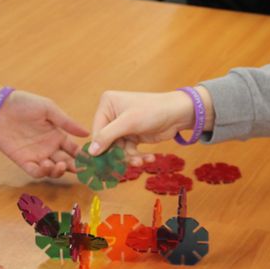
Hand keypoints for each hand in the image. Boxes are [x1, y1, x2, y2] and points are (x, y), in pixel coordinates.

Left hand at [0, 91, 88, 177]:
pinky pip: (35, 171)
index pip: (74, 150)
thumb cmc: (24, 103)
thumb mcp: (49, 109)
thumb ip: (67, 122)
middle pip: (66, 162)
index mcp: (57, 136)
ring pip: (52, 170)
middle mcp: (49, 148)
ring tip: (60, 165)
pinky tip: (47, 166)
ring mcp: (37, 155)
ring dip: (58, 171)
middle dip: (74, 167)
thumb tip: (87, 133)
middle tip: (79, 169)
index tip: (92, 160)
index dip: (82, 156)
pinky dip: (42, 172)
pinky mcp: (23, 160)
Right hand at [89, 90, 207, 163]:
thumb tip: (91, 151)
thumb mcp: (128, 122)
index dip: (100, 147)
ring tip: (141, 161)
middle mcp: (113, 114)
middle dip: (119, 154)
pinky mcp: (133, 135)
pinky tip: (149, 158)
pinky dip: (138, 156)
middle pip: (108, 142)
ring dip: (130, 157)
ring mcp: (123, 126)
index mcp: (107, 104)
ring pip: (119, 149)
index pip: (97, 130)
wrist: (178, 113)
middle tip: (127, 164)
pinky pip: (129, 150)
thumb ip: (107, 136)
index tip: (102, 163)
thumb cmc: (153, 110)